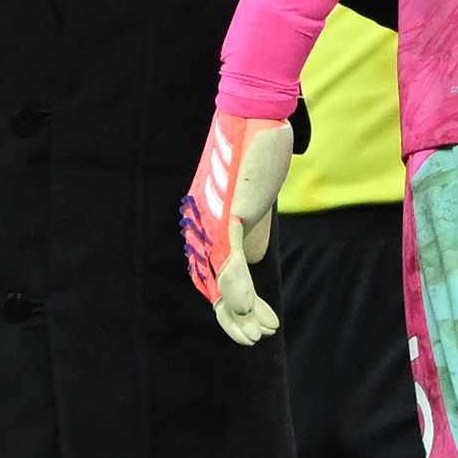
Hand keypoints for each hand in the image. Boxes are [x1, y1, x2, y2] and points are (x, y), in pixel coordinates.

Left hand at [180, 111, 294, 344]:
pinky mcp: (225, 214)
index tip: (249, 326)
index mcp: (206, 227)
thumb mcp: (255, 206)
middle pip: (209, 284)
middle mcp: (200, 227)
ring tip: (258, 333)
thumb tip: (250, 265)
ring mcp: (210, 222)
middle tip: (253, 339)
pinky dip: (239, 287)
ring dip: (239, 311)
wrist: (258, 117)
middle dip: (232, 318)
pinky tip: (248, 310)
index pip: (211, 277)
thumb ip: (250, 235)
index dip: (228, 307)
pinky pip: (229, 259)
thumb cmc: (257, 156)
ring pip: (218, 279)